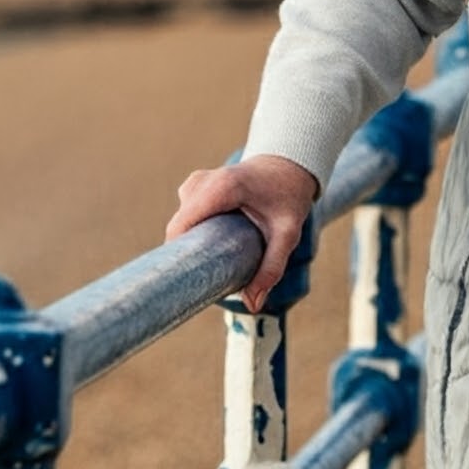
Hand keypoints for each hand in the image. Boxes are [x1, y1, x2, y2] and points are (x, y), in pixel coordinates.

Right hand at [168, 155, 320, 313]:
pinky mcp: (194, 187)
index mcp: (222, 188)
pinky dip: (196, 232)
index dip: (178, 256)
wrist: (290, 164)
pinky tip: (215, 243)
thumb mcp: (288, 232)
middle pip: (179, 228)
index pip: (181, 228)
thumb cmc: (289, 195)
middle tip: (209, 277)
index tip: (186, 282)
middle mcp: (202, 182)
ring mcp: (195, 183)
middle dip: (189, 254)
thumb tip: (253, 305)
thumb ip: (272, 267)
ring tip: (217, 259)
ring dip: (194, 243)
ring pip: (181, 224)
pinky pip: (185, 217)